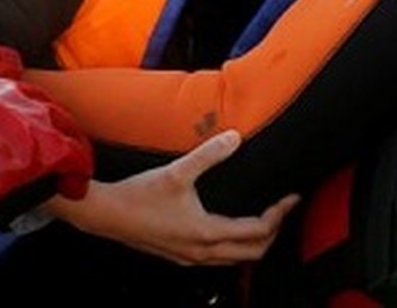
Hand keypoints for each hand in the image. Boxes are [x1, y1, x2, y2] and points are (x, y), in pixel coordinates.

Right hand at [47, 130, 300, 265]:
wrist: (105, 215)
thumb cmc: (138, 196)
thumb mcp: (177, 171)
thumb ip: (209, 154)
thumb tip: (235, 138)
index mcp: (206, 233)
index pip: (258, 231)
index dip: (279, 214)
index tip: (291, 198)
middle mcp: (201, 251)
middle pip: (252, 252)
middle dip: (273, 232)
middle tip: (282, 210)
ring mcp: (190, 257)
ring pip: (235, 259)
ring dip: (254, 243)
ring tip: (263, 220)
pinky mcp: (178, 256)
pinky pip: (217, 259)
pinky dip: (233, 247)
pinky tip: (227, 230)